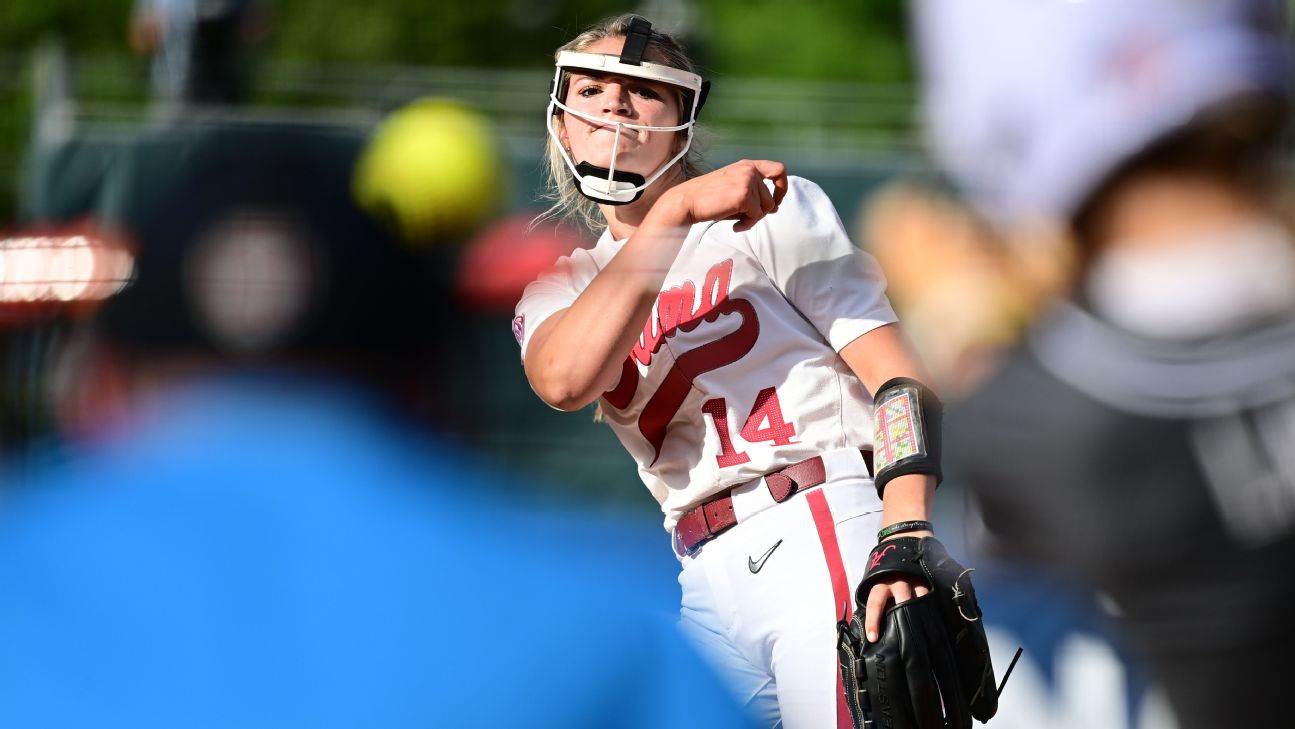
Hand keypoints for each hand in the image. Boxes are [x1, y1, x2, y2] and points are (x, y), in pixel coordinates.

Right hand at [660, 159, 788, 230]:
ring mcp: (747, 182)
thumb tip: (774, 207)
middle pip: (772, 198)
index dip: (782, 187)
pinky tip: (734, 226)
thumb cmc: (709, 199)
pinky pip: (756, 216)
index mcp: (747, 165)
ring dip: (753, 219)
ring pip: (766, 208)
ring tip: (738, 222)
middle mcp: (749, 170)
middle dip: (762, 213)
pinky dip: (747, 225)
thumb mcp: (734, 187)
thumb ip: (753, 192)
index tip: (776, 201)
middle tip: (748, 218)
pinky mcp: (744, 196)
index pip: (778, 170)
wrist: (687, 202)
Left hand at [863, 530, 933, 642]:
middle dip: (903, 617)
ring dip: (921, 613)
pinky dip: (933, 604)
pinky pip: (931, 593)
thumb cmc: (886, 567)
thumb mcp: (876, 579)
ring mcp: (914, 579)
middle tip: (906, 638)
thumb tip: (871, 622)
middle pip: (902, 602)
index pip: (874, 603)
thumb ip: (876, 597)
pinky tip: (937, 616)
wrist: (902, 539)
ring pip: (920, 599)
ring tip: (926, 631)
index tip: (873, 637)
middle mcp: (897, 582)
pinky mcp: (927, 577)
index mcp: (881, 583)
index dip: (873, 621)